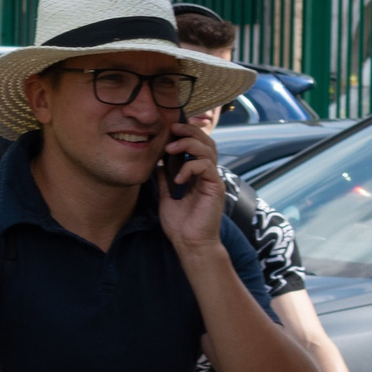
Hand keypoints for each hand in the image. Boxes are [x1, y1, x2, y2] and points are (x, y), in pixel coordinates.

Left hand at [155, 121, 224, 251]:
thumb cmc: (180, 224)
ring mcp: (213, 180)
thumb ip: (164, 178)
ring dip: (188, 145)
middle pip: (206, 142)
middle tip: (172, 128)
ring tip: (170, 149)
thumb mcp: (166, 196)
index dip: (186, 133)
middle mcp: (208, 174)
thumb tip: (156, 162)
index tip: (168, 129)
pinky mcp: (216, 188)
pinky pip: (206, 167)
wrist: (190, 243)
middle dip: (189, 131)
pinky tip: (178, 178)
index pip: (197, 145)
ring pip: (208, 150)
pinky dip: (190, 167)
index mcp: (197, 174)